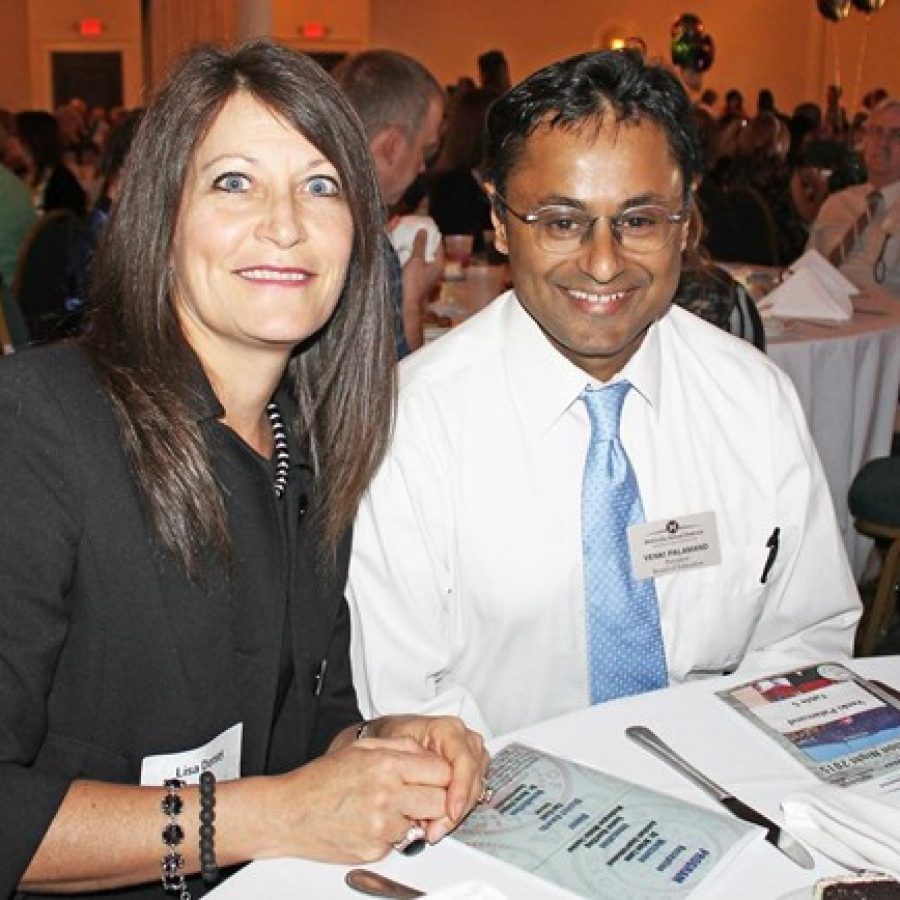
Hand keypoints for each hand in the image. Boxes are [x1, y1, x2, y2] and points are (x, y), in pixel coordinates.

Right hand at [264, 736, 452, 862]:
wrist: (288, 813)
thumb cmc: (320, 780)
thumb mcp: (361, 748)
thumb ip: (400, 747)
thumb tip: (428, 753)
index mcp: (387, 765)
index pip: (442, 771)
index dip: (443, 774)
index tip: (436, 776)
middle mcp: (387, 796)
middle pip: (440, 801)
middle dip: (435, 798)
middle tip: (420, 794)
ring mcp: (381, 827)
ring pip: (421, 824)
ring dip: (411, 817)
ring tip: (386, 807)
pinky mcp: (374, 851)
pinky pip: (399, 842)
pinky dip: (391, 833)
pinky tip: (370, 822)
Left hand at [372, 715, 489, 842]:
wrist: (398, 732)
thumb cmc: (397, 736)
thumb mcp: (397, 746)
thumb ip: (409, 768)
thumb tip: (416, 800)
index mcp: (449, 730)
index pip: (464, 760)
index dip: (460, 788)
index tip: (452, 811)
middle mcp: (466, 742)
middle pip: (473, 780)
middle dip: (457, 809)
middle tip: (435, 830)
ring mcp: (473, 757)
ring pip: (476, 791)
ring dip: (457, 814)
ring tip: (432, 829)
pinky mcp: (472, 772)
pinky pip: (472, 796)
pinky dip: (455, 812)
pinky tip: (437, 822)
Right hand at [401, 230, 444, 350]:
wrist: (410, 304)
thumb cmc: (414, 283)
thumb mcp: (415, 260)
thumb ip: (419, 245)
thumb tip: (423, 231)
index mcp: (439, 263)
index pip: (439, 244)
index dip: (432, 235)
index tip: (425, 227)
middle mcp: (438, 270)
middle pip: (434, 251)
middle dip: (426, 242)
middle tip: (417, 234)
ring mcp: (432, 276)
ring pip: (428, 259)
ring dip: (421, 251)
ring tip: (412, 243)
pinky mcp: (425, 280)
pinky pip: (423, 265)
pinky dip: (418, 259)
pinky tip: (410, 256)